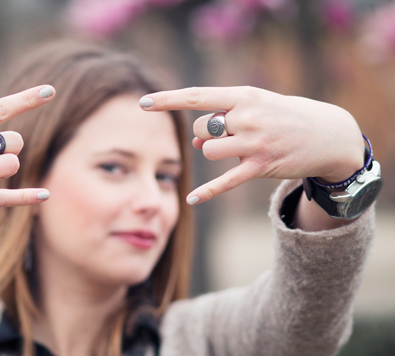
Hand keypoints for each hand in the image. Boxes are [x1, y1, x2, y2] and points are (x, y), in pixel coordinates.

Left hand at [140, 86, 364, 204]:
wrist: (330, 134)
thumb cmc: (285, 116)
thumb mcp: (256, 107)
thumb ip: (223, 119)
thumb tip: (194, 140)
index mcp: (244, 95)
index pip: (197, 96)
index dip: (167, 100)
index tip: (142, 102)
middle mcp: (248, 117)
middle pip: (201, 129)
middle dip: (204, 134)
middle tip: (228, 133)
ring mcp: (255, 143)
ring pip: (209, 151)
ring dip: (212, 151)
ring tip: (234, 148)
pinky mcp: (261, 167)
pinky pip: (225, 181)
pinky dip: (206, 192)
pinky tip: (190, 200)